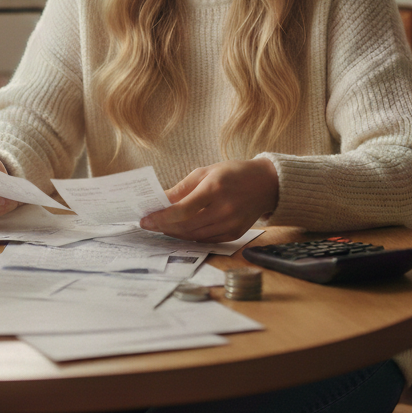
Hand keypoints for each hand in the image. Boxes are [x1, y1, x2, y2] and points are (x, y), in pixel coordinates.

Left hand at [139, 158, 278, 242]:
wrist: (266, 183)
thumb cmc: (232, 173)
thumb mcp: (205, 172)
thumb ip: (181, 188)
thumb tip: (159, 201)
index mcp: (215, 188)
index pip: (182, 210)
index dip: (161, 217)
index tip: (145, 219)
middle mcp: (225, 209)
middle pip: (186, 226)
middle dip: (163, 226)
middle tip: (148, 224)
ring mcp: (232, 224)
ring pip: (194, 236)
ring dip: (174, 233)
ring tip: (161, 227)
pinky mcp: (235, 234)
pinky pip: (206, 240)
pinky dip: (190, 237)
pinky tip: (179, 231)